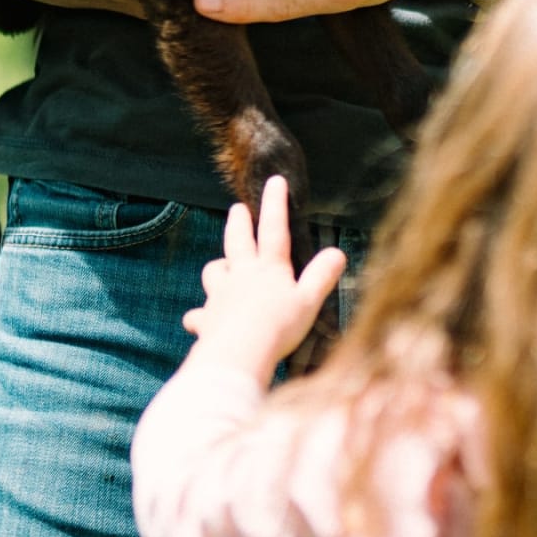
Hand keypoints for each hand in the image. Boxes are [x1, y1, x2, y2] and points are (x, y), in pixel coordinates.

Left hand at [181, 178, 345, 384]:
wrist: (239, 355)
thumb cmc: (278, 328)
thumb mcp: (309, 302)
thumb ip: (322, 276)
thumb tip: (338, 252)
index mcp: (268, 269)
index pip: (274, 230)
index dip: (275, 204)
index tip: (275, 181)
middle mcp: (241, 276)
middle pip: (237, 242)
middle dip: (239, 223)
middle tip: (238, 209)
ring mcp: (220, 297)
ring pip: (214, 272)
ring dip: (218, 267)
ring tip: (222, 267)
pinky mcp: (206, 320)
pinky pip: (199, 315)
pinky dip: (199, 316)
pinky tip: (199, 321)